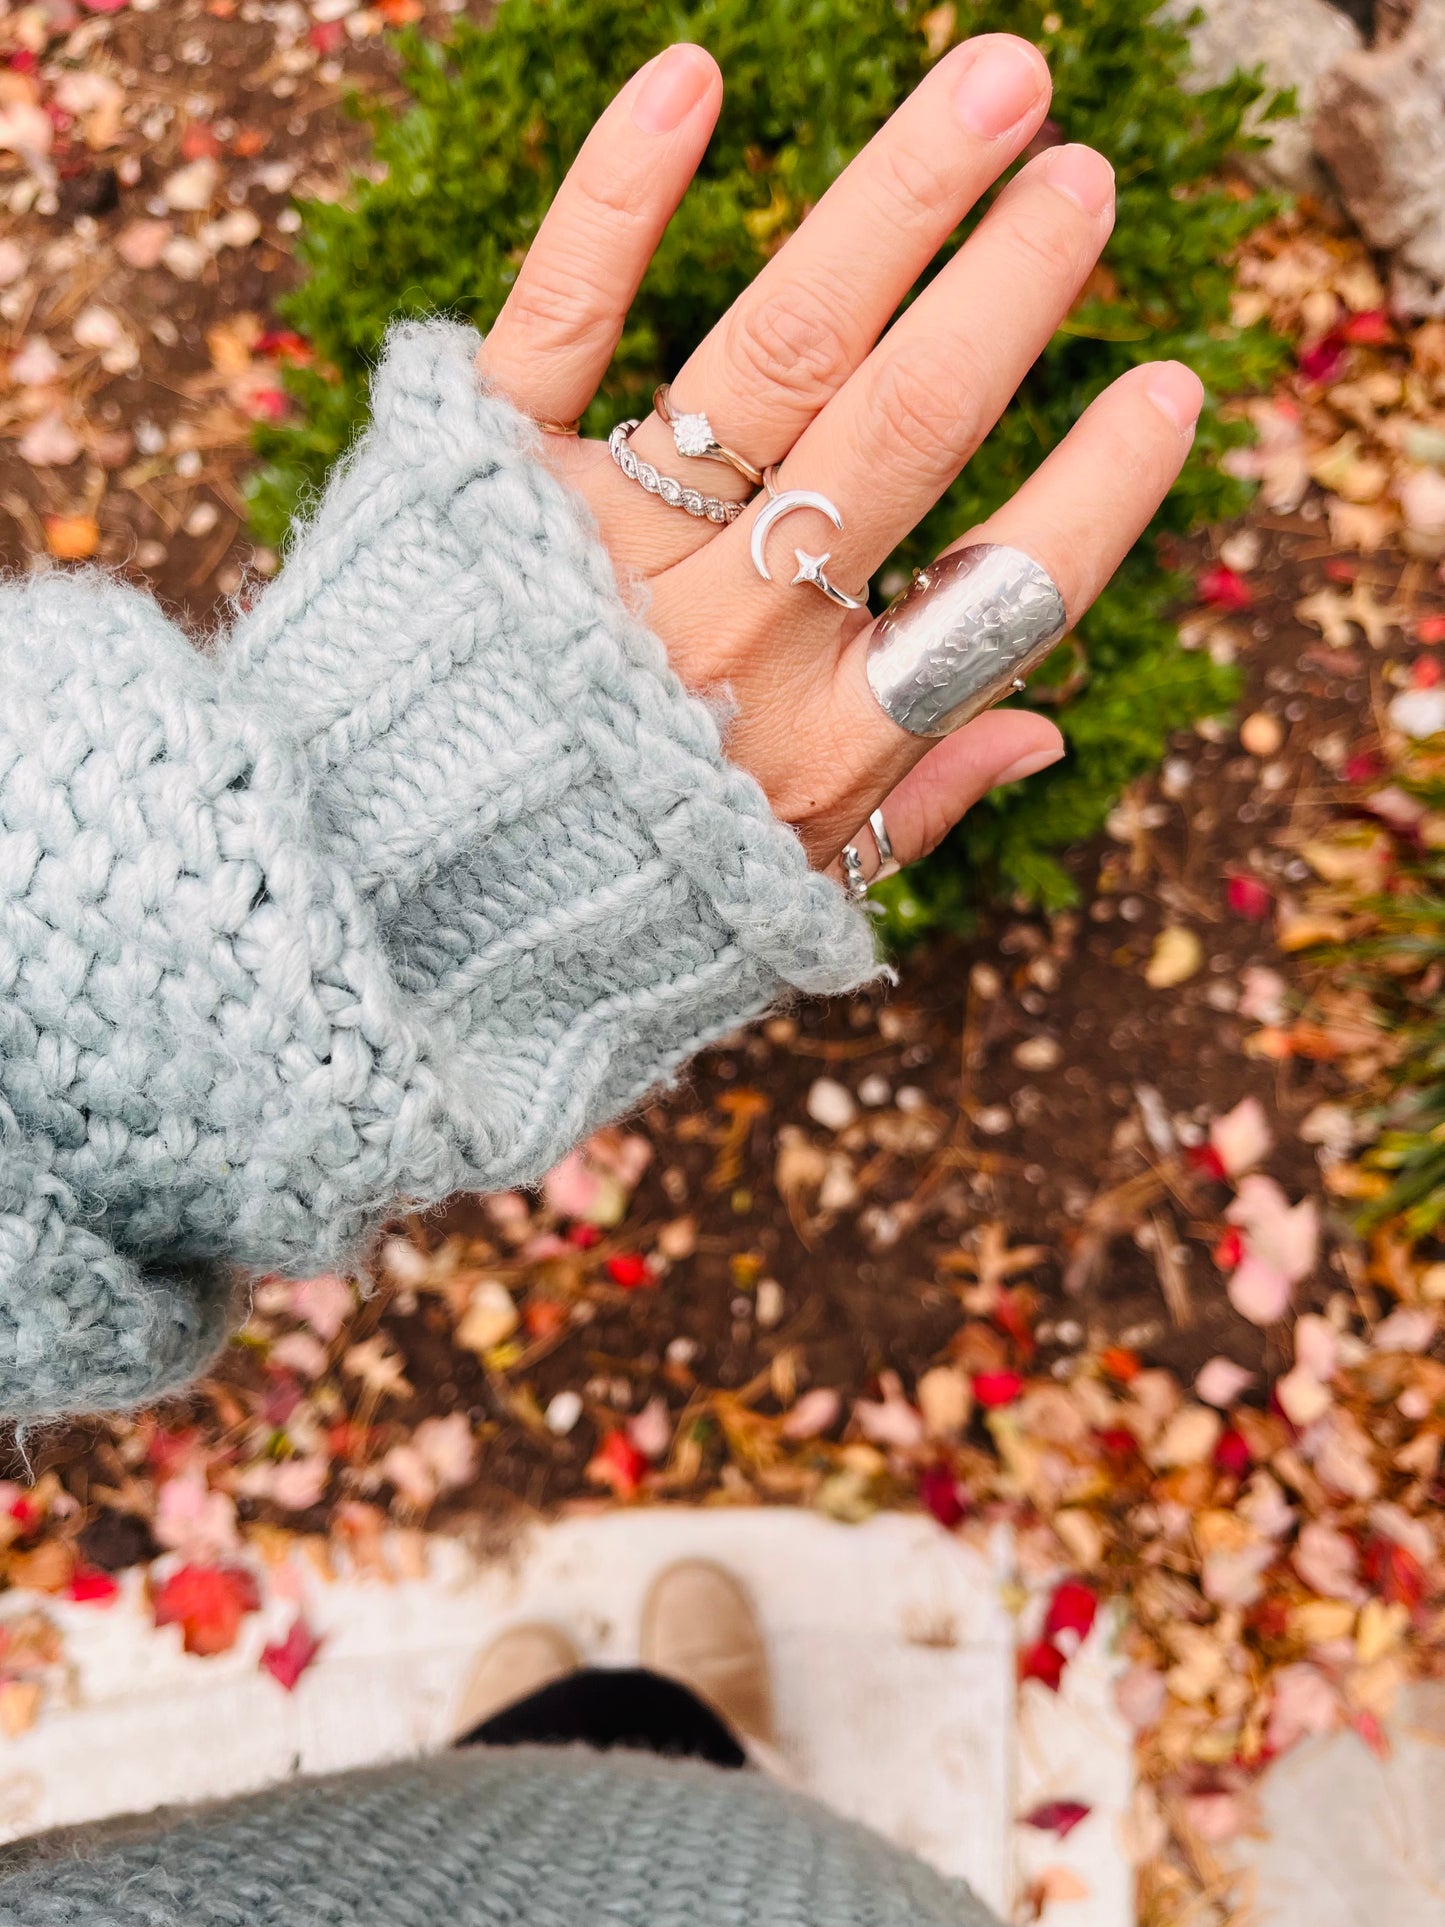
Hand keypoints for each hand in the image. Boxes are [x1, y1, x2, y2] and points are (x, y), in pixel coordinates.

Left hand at [476, 37, 1202, 876]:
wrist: (372, 916)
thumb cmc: (595, 909)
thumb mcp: (778, 902)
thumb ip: (915, 806)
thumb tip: (1047, 729)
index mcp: (826, 740)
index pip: (1006, 587)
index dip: (1102, 486)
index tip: (1173, 383)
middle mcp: (736, 631)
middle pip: (907, 428)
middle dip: (1010, 289)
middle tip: (1082, 180)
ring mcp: (613, 545)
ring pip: (783, 347)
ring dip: (897, 201)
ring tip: (1001, 85)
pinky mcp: (487, 480)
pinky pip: (561, 319)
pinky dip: (616, 196)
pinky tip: (691, 77)